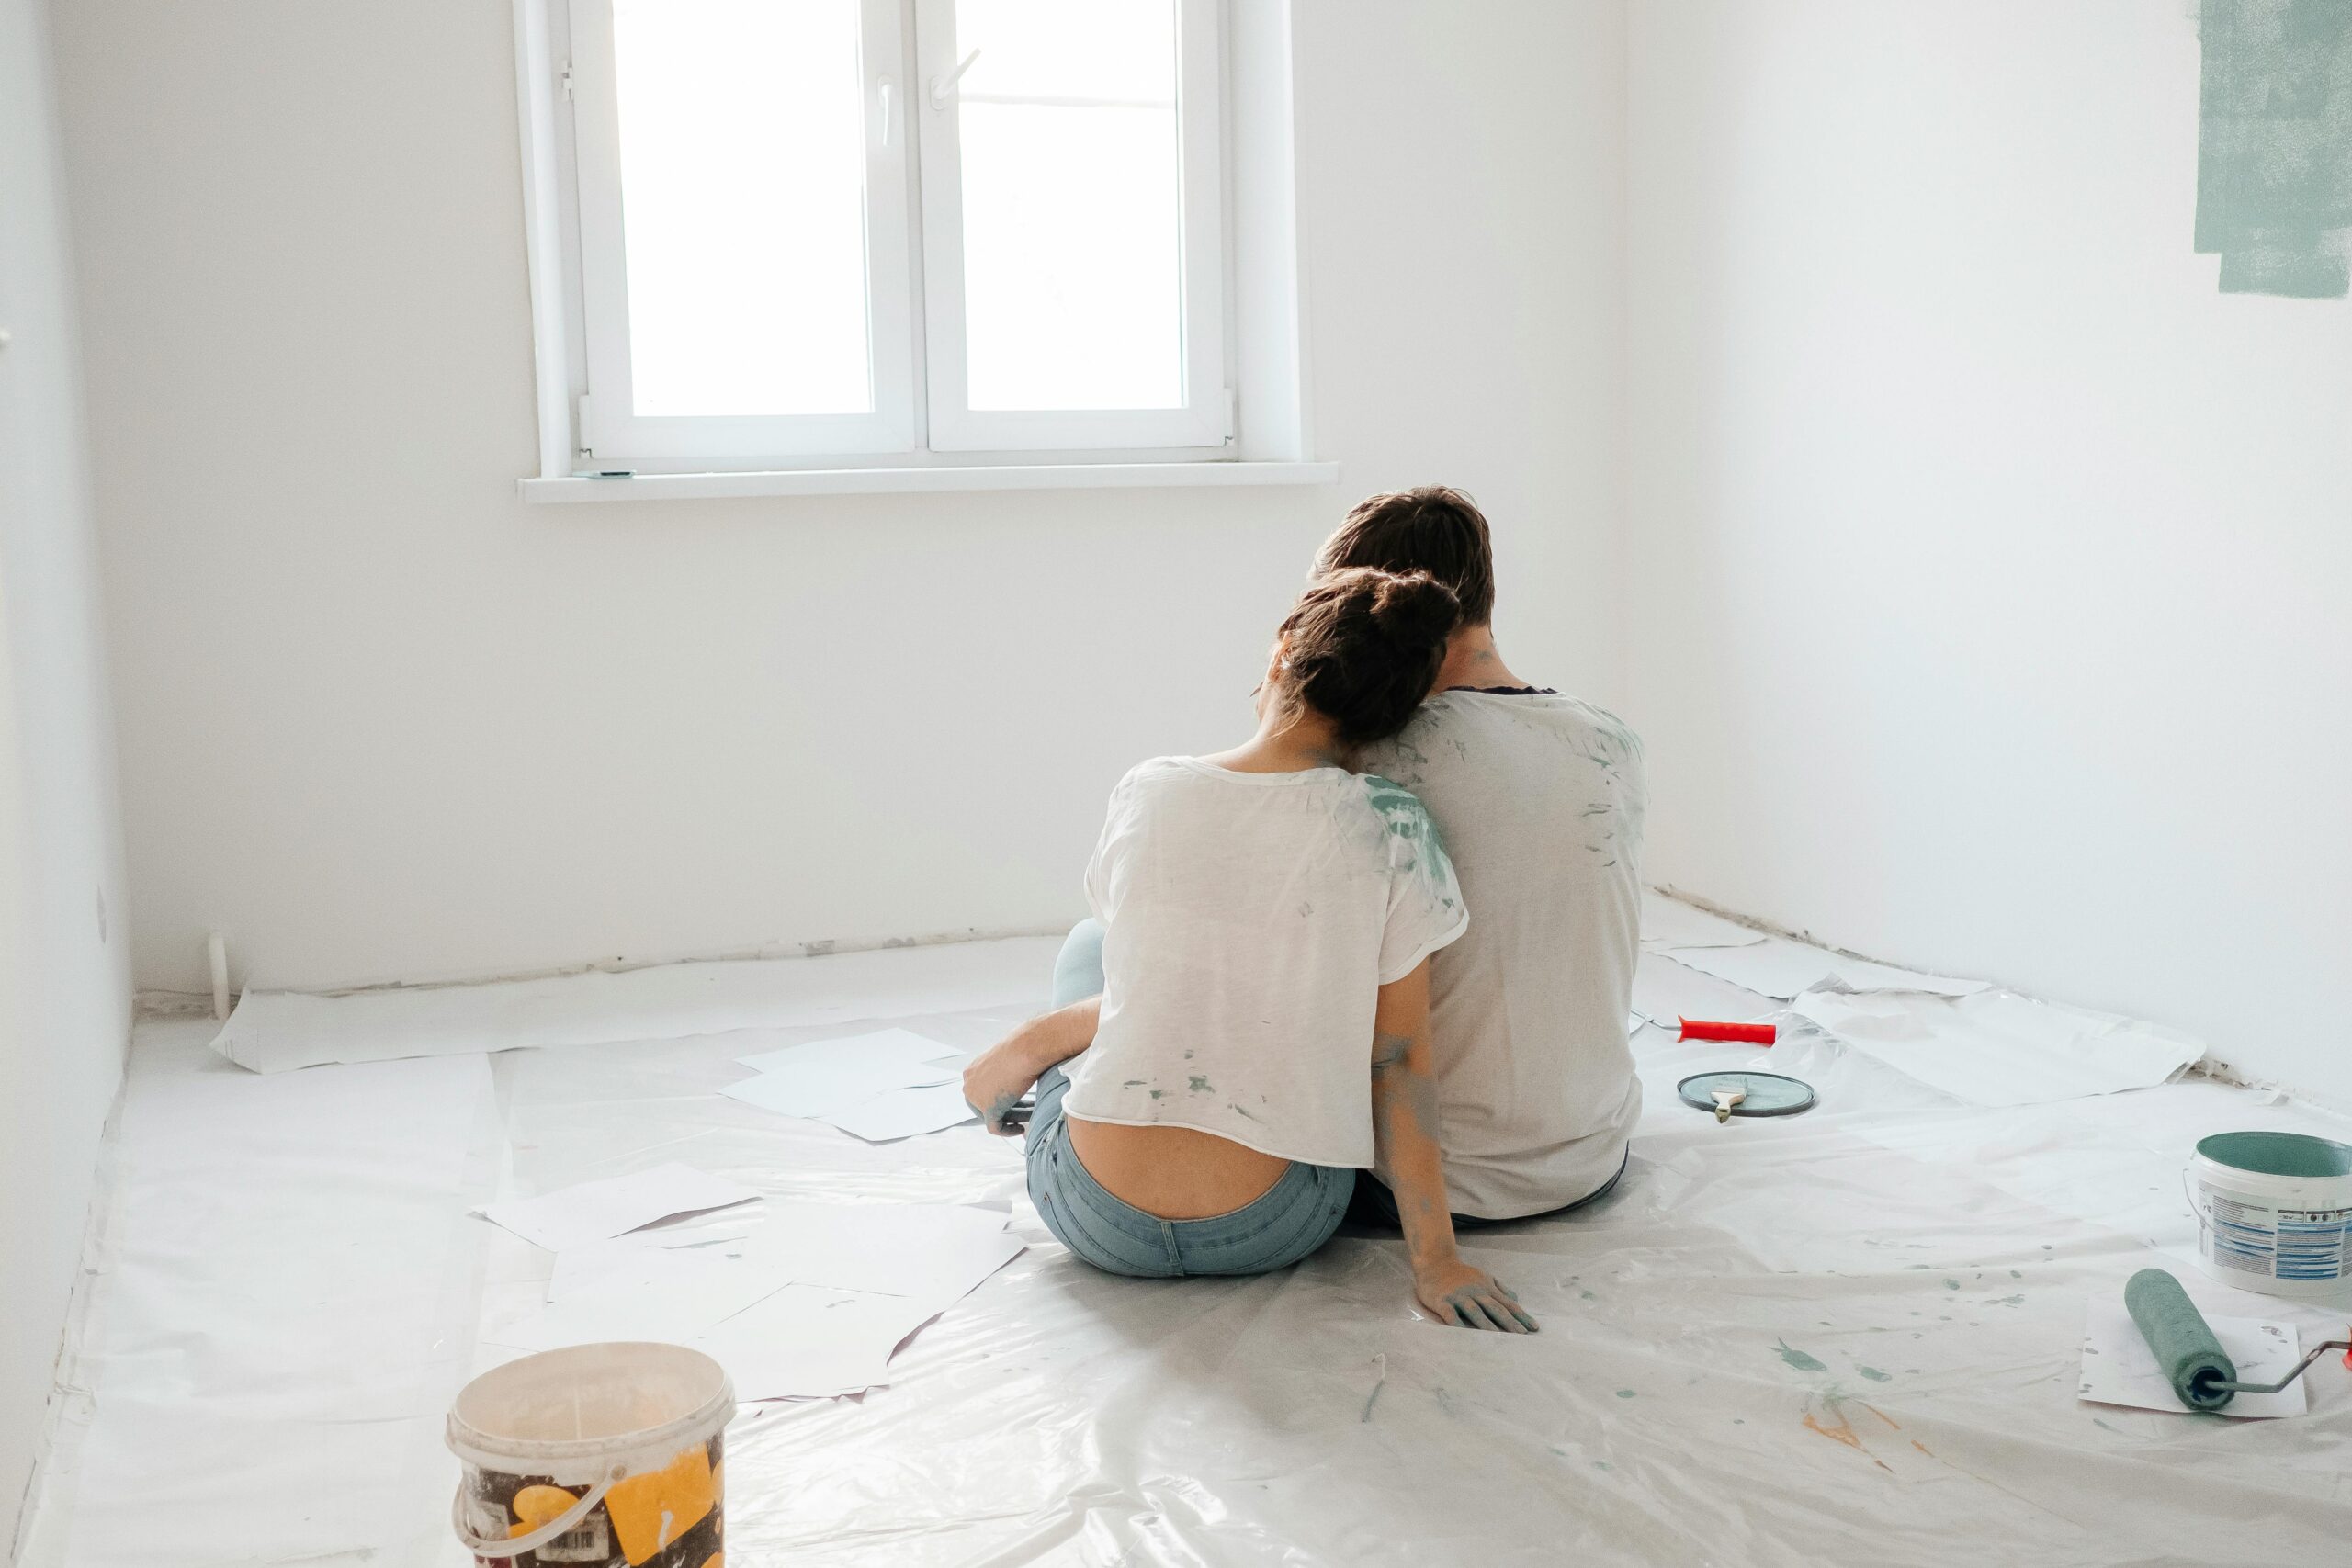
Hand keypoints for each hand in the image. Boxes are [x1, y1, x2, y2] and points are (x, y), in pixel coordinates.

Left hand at [961, 1038, 1043, 1136]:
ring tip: (1032, 1115)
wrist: (1025, 1049)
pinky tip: (1022, 1128)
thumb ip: (1003, 1073)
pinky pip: (996, 1128)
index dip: (1000, 1098)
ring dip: (1014, 1117)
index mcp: (971, 1071)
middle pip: (985, 1106)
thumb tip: (1013, 1082)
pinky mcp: (987, 1109)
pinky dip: (1008, 1131)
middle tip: (1027, 1110)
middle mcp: (969, 1084)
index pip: (981, 1093)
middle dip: (1007, 1109)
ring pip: (994, 1116)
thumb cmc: (1021, 1049)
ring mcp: (975, 1097)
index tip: (1018, 1102)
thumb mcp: (1006, 1060)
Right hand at [1413, 1257, 1537, 1332]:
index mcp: (1487, 1287)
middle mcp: (1475, 1291)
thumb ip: (1500, 1288)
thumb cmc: (1461, 1274)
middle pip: (1494, 1308)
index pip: (1507, 1303)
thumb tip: (1516, 1300)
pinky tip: (1463, 1334)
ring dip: (1486, 1324)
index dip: (1520, 1316)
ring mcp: (1459, 1296)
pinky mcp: (1442, 1301)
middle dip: (1509, 1322)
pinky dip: (1456, 1323)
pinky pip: (1450, 1314)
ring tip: (1498, 1337)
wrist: (1435, 1262)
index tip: (1534, 1328)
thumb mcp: (1484, 1276)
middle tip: (1521, 1335)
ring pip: (1475, 1311)